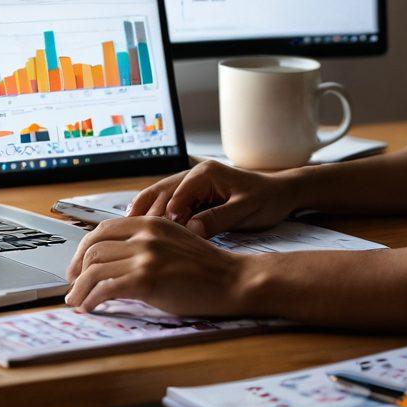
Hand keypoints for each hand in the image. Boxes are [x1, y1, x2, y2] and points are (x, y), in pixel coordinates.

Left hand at [64, 216, 251, 315]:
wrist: (233, 280)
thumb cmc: (207, 268)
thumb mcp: (173, 242)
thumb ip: (145, 243)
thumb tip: (116, 260)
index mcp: (150, 222)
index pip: (103, 229)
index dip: (84, 248)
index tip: (78, 264)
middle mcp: (145, 234)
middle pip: (94, 246)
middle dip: (77, 268)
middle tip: (72, 284)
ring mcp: (146, 255)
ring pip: (95, 267)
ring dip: (80, 287)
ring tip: (76, 300)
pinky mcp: (147, 279)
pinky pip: (107, 287)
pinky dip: (92, 298)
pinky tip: (90, 306)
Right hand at [127, 157, 301, 236]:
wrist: (281, 194)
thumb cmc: (267, 200)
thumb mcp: (245, 211)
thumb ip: (218, 219)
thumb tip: (191, 229)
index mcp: (205, 174)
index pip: (176, 193)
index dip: (163, 214)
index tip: (152, 233)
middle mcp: (195, 175)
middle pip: (161, 191)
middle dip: (143, 209)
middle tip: (125, 228)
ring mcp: (194, 184)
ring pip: (162, 197)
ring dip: (145, 211)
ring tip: (125, 227)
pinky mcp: (195, 195)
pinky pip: (171, 204)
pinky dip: (157, 214)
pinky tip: (145, 226)